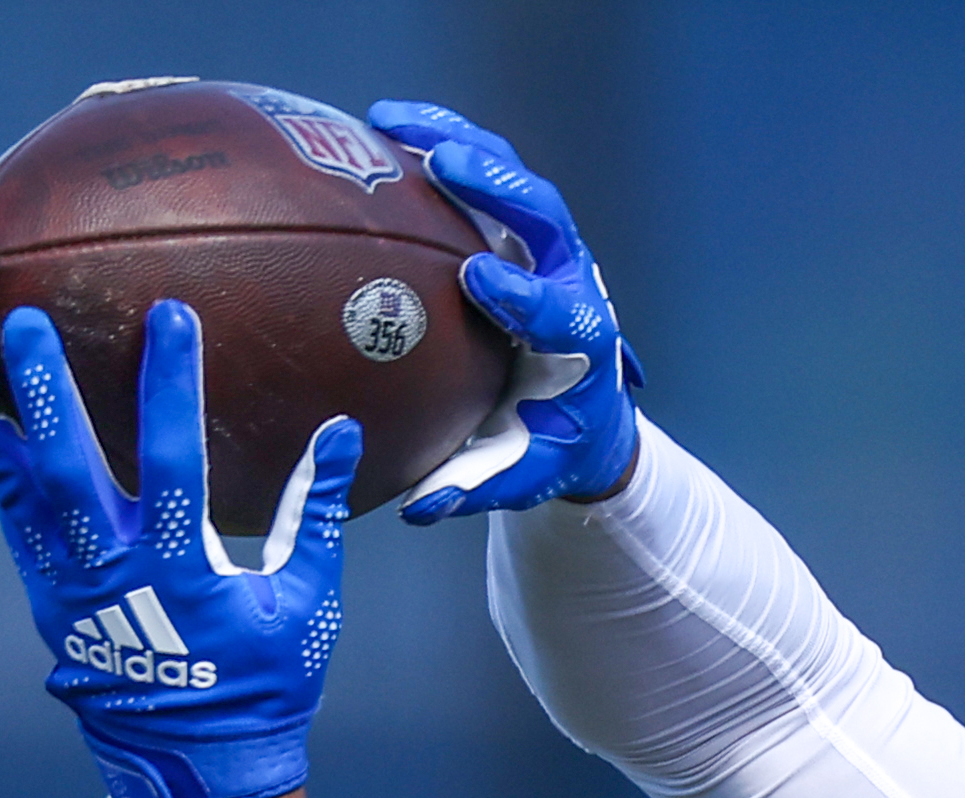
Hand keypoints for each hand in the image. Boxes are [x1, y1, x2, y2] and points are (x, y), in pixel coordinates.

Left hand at [0, 301, 357, 797]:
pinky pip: (13, 523)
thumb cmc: (263, 688)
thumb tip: (339, 432)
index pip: (174, 460)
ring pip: (20, 494)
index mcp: (184, 575)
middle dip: (48, 391)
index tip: (168, 316)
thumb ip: (317, 517)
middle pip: (69, 469)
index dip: (169, 386)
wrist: (202, 771)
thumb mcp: (306, 607)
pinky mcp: (50, 603)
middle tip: (29, 320)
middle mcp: (117, 578)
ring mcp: (73, 592)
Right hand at [365, 100, 641, 518]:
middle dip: (497, 186)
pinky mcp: (516, 221)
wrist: (581, 407)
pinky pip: (484, 165)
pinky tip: (383, 123)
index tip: (479, 279)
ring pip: (512, 176)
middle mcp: (571, 278)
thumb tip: (419, 506)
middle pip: (545, 216)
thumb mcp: (521, 472)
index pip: (559, 309)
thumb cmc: (548, 442)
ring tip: (391, 122)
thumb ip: (476, 486)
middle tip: (443, 164)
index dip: (523, 292)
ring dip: (458, 141)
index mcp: (580, 342)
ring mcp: (545, 243)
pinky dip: (439, 137)